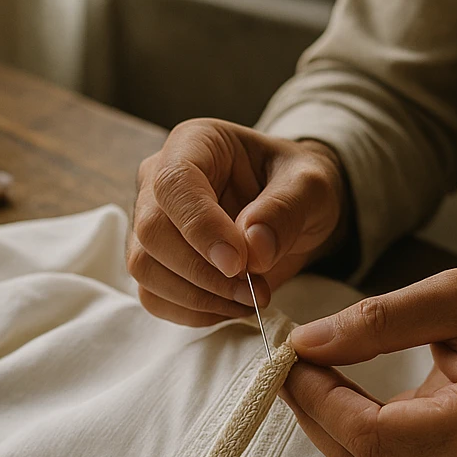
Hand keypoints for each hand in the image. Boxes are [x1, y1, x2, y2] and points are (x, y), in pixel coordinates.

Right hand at [128, 118, 348, 325]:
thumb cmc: (298, 186)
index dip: (201, 228)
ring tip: (249, 299)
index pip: (174, 184)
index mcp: (194, 144)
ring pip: (145, 268)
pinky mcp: (155, 261)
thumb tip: (252, 249)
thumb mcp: (311, 186)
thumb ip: (286, 209)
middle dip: (202, 272)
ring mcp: (150, 222)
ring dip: (198, 297)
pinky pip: (154, 296)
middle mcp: (159, 180)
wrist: (295, 209)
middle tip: (254, 289)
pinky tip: (230, 306)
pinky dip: (192, 312)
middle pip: (151, 231)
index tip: (239, 263)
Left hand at [281, 266, 456, 456]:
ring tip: (311, 375)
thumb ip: (379, 320)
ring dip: (329, 429)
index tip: (292, 357)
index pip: (373, 435)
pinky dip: (354, 437)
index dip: (319, 400)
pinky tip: (341, 396)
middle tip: (291, 365)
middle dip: (315, 415)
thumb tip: (306, 343)